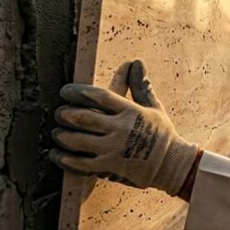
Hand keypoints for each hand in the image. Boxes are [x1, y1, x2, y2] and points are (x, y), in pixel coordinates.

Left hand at [49, 60, 199, 195]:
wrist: (172, 165)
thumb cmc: (161, 134)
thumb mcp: (153, 107)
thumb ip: (140, 86)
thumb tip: (136, 62)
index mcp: (130, 111)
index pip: (98, 96)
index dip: (78, 92)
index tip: (65, 92)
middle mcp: (120, 128)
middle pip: (83, 117)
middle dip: (65, 114)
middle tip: (59, 113)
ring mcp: (113, 148)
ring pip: (77, 140)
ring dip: (62, 135)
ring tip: (57, 132)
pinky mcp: (109, 166)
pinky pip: (80, 162)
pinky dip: (64, 158)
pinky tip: (57, 154)